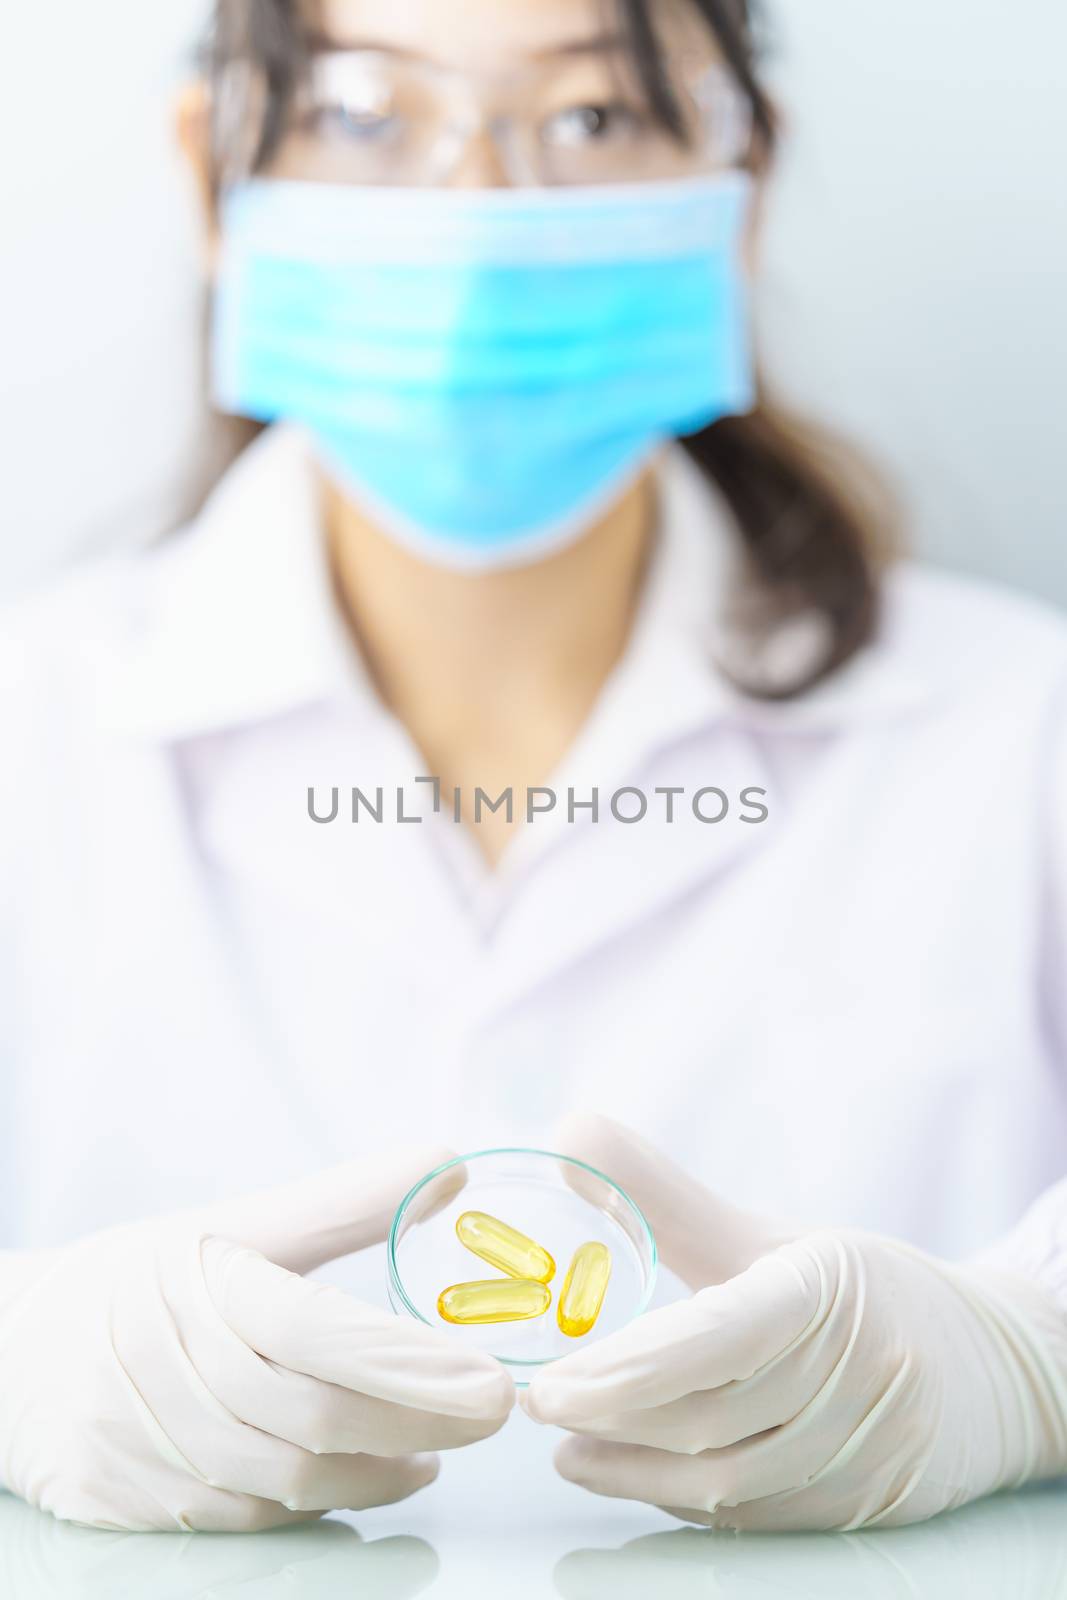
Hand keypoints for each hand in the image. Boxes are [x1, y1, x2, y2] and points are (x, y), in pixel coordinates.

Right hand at [0, 1148, 513, 1530]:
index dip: (408, 1361)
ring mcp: (147, 1446)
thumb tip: (451, 1164)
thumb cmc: (138, 1277)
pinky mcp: (130, 1504)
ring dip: (379, 1470)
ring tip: (441, 1450)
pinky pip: (244, 1516)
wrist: (9, 1350)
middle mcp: (172, 1370)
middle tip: (495, 1410)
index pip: (317, 1331)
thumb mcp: (233, 1221)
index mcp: (201, 1286)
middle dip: (419, 1420)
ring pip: (287, 1477)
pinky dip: (320, 1502)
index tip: (490, 1375)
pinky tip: (371, 1476)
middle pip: (315, 1415)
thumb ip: (345, 1200)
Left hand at [524, 1115, 1066, 1530]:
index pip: (722, 1335)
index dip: (630, 1366)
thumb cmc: (859, 1289)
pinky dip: (684, 1497)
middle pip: (711, 1417)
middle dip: (612, 1417)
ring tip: (567, 1445)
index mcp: (826, 1290)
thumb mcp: (772, 1235)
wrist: (988, 1366)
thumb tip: (565, 1137)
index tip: (554, 1380)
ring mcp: (866, 1449)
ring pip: (729, 1479)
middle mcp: (856, 1374)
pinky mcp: (865, 1504)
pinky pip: (757, 1514)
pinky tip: (634, 1473)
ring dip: (635, 1469)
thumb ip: (665, 1194)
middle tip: (539, 1404)